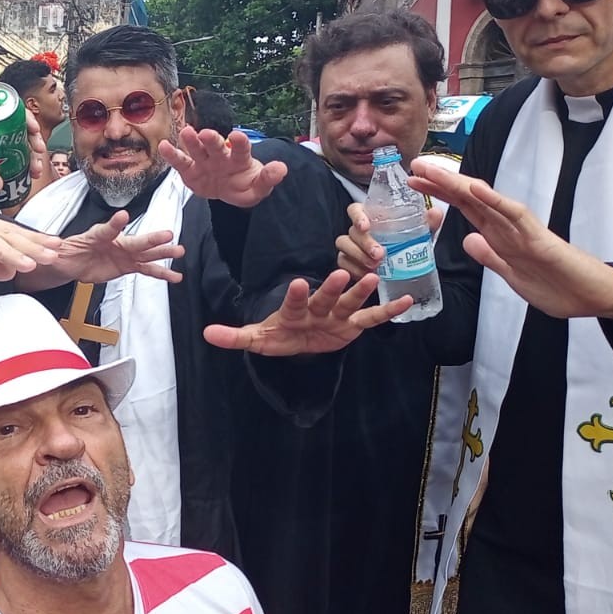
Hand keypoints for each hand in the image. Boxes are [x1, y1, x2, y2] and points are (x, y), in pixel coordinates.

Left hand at [0, 115, 47, 209]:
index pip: (4, 109)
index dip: (23, 116)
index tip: (33, 128)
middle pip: (18, 125)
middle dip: (33, 137)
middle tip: (38, 150)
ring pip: (19, 141)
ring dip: (31, 152)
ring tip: (35, 168)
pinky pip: (15, 154)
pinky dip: (25, 162)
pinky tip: (29, 173)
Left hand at [40, 210, 184, 286]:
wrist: (73, 261)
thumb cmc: (67, 252)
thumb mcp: (60, 252)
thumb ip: (57, 252)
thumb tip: (48, 251)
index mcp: (99, 236)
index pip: (107, 229)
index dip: (114, 225)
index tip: (122, 217)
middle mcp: (116, 242)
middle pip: (135, 241)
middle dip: (151, 239)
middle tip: (168, 234)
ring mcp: (125, 254)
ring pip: (147, 254)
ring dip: (163, 253)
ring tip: (180, 251)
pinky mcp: (129, 266)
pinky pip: (147, 270)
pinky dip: (161, 273)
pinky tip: (176, 276)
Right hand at [159, 127, 286, 206]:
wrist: (229, 190)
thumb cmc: (245, 185)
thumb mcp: (259, 187)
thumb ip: (268, 178)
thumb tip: (282, 168)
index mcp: (239, 158)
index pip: (241, 149)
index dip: (239, 143)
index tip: (237, 136)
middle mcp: (221, 155)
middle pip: (216, 146)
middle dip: (211, 140)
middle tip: (205, 133)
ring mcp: (204, 161)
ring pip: (197, 150)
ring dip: (191, 141)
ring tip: (186, 133)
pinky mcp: (190, 170)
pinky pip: (180, 162)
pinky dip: (172, 155)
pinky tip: (164, 146)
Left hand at [203, 270, 414, 354]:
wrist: (302, 340)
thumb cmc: (282, 335)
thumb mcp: (258, 339)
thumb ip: (235, 337)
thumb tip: (205, 334)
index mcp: (294, 311)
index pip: (293, 302)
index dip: (295, 294)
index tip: (298, 282)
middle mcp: (318, 307)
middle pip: (324, 297)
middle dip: (331, 287)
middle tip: (340, 273)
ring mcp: (337, 314)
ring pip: (350, 302)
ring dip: (361, 291)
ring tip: (375, 277)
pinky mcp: (354, 324)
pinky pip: (372, 318)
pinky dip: (388, 311)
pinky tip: (407, 301)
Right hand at [336, 200, 444, 281]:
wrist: (405, 267)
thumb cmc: (408, 243)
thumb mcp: (421, 233)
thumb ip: (428, 222)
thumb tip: (435, 212)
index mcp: (371, 217)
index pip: (355, 210)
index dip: (357, 216)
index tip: (366, 226)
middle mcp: (357, 231)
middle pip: (352, 232)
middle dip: (365, 243)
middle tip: (380, 254)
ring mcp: (350, 247)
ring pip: (345, 248)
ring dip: (359, 256)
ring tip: (376, 266)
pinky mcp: (348, 263)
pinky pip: (345, 265)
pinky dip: (355, 270)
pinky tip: (367, 274)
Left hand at [408, 161, 612, 318]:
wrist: (591, 297)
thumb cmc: (555, 285)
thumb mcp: (511, 275)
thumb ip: (490, 256)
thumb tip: (468, 239)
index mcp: (500, 236)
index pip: (465, 209)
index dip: (439, 195)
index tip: (414, 182)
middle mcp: (508, 227)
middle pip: (470, 198)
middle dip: (442, 182)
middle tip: (415, 165)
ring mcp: (523, 230)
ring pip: (487, 201)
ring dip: (460, 184)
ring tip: (435, 170)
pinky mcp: (538, 239)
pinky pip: (514, 216)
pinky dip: (495, 201)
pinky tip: (476, 188)